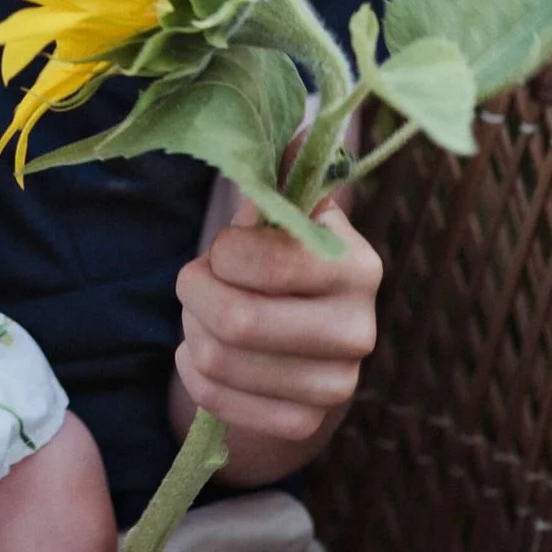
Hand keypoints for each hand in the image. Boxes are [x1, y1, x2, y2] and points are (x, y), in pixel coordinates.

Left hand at [173, 199, 381, 484]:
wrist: (301, 343)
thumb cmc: (282, 262)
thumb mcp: (286, 216)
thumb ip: (284, 175)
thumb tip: (297, 128)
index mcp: (359, 266)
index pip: (269, 261)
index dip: (225, 253)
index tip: (224, 249)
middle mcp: (359, 330)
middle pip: (238, 321)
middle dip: (198, 294)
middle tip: (198, 282)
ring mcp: (336, 385)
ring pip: (218, 360)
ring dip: (192, 330)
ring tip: (204, 315)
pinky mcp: (305, 423)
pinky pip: (216, 398)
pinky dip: (192, 372)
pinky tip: (206, 350)